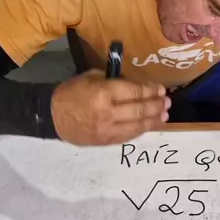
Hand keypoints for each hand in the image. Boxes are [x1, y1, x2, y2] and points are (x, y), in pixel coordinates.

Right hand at [51, 69, 169, 145]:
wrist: (53, 117)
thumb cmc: (71, 93)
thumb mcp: (91, 77)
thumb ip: (114, 81)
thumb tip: (135, 86)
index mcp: (104, 93)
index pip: (135, 92)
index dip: (150, 91)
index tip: (160, 89)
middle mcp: (109, 113)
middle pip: (140, 110)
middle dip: (156, 105)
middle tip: (167, 102)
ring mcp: (108, 129)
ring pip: (138, 126)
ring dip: (153, 120)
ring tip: (164, 115)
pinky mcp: (107, 141)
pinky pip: (129, 136)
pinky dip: (141, 130)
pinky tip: (149, 124)